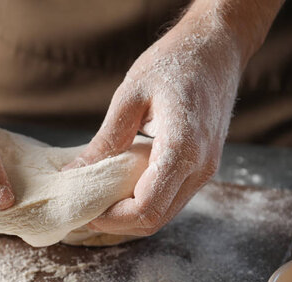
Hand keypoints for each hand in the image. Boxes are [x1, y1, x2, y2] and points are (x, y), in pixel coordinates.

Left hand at [65, 7, 245, 235]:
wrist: (217, 48)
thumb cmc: (175, 63)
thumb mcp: (130, 96)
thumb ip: (105, 140)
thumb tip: (74, 173)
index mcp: (182, 149)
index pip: (146, 208)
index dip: (112, 219)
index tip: (85, 211)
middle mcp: (199, 167)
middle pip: (155, 220)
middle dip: (117, 223)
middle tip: (86, 209)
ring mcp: (205, 170)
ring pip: (164, 214)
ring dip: (130, 216)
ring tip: (99, 200)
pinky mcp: (202, 167)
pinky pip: (171, 198)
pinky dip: (144, 202)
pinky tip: (121, 189)